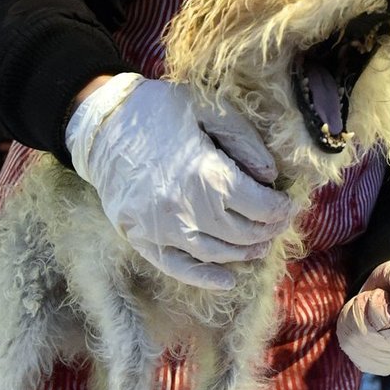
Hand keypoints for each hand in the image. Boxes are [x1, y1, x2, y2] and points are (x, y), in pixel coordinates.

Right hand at [65, 74, 292, 289]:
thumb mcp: (207, 109)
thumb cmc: (157, 111)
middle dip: (267, 231)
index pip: (260, 206)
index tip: (288, 205)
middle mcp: (188, 209)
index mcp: (208, 175)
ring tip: (259, 246)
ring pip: (218, 254)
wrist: (101, 126)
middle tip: (277, 224)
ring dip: (245, 253)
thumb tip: (271, 176)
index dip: (281, 209)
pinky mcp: (142, 239)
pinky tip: (228, 280)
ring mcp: (163, 229)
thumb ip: (244, 141)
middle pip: (243, 233)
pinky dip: (206, 278)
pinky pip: (178, 268)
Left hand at [336, 260, 389, 374]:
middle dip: (365, 309)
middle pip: (374, 334)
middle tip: (371, 298)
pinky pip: (348, 345)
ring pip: (358, 338)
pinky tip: (359, 322)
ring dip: (355, 316)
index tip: (381, 294)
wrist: (383, 302)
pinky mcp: (370, 366)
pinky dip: (348, 329)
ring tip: (365, 307)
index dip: (381, 307)